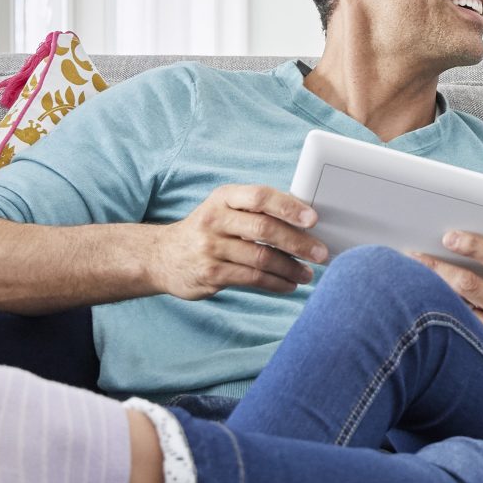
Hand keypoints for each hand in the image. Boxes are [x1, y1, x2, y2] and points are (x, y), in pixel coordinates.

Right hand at [149, 184, 329, 298]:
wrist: (162, 257)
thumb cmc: (208, 231)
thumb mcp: (224, 210)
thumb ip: (257, 211)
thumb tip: (305, 220)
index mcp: (224, 198)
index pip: (260, 196)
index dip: (289, 206)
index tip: (313, 219)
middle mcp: (215, 219)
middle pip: (264, 229)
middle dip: (298, 243)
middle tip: (321, 253)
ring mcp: (210, 248)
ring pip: (261, 258)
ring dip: (291, 268)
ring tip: (308, 274)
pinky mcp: (210, 273)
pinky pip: (251, 279)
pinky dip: (276, 283)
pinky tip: (288, 285)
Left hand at [411, 231, 482, 360]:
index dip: (474, 246)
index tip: (449, 237)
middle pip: (471, 283)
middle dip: (440, 267)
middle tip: (418, 256)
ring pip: (455, 306)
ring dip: (430, 290)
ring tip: (410, 276)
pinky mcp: (478, 348)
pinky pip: (450, 325)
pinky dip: (433, 311)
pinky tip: (416, 302)